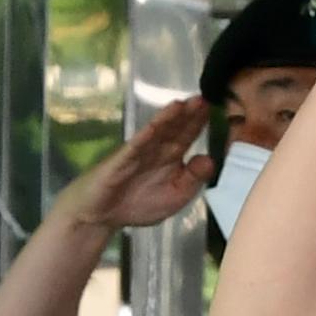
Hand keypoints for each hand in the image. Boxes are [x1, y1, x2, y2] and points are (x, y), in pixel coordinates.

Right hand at [62, 97, 216, 235]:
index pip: (186, 136)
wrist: (102, 215)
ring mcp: (138, 153)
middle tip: (202, 99)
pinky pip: (134, 148)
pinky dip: (144, 137)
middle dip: (187, 115)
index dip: (198, 123)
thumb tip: (209, 159)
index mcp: (171, 157)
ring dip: (167, 119)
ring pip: (155, 133)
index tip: (213, 108)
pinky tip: (155, 126)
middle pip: (173, 129)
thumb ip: (193, 180)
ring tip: (181, 105)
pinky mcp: (120, 161)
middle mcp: (156, 150)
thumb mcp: (176, 196)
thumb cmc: (139, 204)